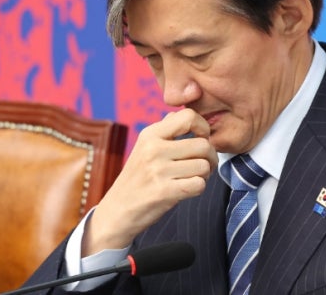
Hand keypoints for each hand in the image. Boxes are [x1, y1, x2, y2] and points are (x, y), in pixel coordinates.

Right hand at [82, 108, 216, 254]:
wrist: (116, 211)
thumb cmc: (136, 179)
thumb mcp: (143, 148)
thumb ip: (164, 131)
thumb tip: (181, 114)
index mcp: (150, 134)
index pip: (189, 116)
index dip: (203, 127)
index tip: (201, 139)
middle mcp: (153, 149)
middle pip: (203, 145)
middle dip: (210, 157)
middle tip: (203, 166)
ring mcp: (158, 170)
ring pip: (204, 166)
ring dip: (205, 175)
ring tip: (192, 178)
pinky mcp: (164, 192)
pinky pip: (199, 184)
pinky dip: (198, 188)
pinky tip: (187, 189)